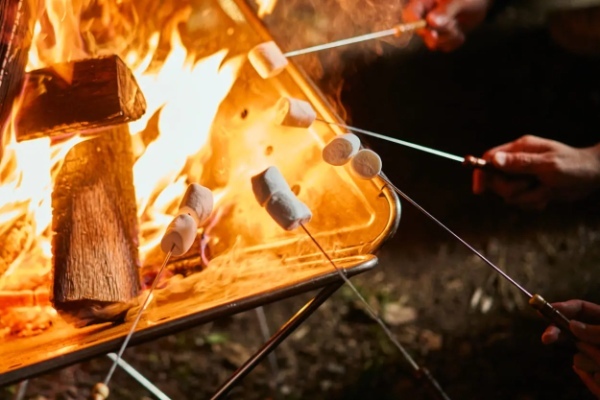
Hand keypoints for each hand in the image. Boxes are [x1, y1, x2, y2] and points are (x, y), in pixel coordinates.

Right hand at [402, 0, 491, 51]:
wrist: (481, 3)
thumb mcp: (459, 1)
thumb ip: (445, 11)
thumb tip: (430, 21)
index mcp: (424, 2)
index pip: (410, 15)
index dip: (415, 25)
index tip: (428, 31)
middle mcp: (425, 16)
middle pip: (422, 32)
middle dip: (440, 31)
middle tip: (453, 23)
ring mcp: (432, 29)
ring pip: (434, 43)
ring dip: (449, 36)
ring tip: (458, 23)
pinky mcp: (441, 39)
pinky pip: (444, 47)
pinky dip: (455, 41)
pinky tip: (460, 30)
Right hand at [472, 135, 599, 209]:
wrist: (594, 177)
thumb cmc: (573, 166)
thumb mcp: (546, 165)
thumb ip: (519, 163)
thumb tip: (493, 160)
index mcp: (519, 149)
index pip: (489, 159)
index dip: (481, 173)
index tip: (480, 190)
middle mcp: (518, 162)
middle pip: (496, 180)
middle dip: (512, 189)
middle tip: (530, 185)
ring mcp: (523, 176)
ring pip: (508, 195)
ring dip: (527, 197)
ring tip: (545, 190)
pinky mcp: (530, 189)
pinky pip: (520, 202)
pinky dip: (533, 203)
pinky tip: (547, 195)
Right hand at [541, 300, 599, 397]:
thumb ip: (598, 330)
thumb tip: (572, 325)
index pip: (581, 309)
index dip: (562, 307)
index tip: (544, 310)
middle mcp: (598, 339)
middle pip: (572, 330)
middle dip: (559, 332)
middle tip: (547, 339)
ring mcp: (597, 357)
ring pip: (580, 354)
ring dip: (592, 360)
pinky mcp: (597, 376)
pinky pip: (586, 371)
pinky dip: (595, 375)